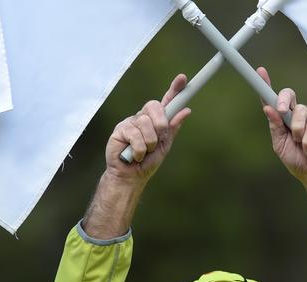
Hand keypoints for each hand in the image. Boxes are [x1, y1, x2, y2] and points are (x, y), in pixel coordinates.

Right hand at [82, 75, 190, 238]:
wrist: (131, 177)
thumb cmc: (147, 162)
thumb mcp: (164, 145)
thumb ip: (173, 127)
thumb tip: (186, 110)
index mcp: (156, 121)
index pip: (167, 101)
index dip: (175, 89)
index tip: (183, 78)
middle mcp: (144, 118)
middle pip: (155, 106)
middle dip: (160, 124)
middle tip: (157, 140)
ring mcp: (131, 122)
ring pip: (146, 123)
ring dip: (149, 143)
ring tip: (143, 153)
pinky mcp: (120, 129)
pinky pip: (135, 135)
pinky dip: (139, 150)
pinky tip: (133, 156)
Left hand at [257, 67, 306, 233]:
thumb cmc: (297, 161)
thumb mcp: (280, 145)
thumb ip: (275, 127)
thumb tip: (268, 108)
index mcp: (281, 120)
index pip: (273, 100)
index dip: (266, 85)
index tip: (260, 72)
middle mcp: (294, 115)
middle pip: (289, 95)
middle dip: (284, 99)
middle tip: (282, 109)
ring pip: (300, 111)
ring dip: (297, 130)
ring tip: (300, 145)